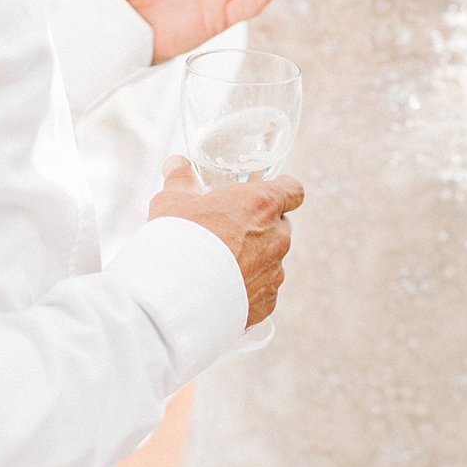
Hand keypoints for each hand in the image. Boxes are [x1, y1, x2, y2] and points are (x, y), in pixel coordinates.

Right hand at [150, 157, 304, 326]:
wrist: (177, 296)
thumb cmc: (179, 240)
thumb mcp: (172, 202)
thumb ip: (180, 180)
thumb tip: (177, 164)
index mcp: (262, 204)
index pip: (294, 191)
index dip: (284, 191)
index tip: (270, 193)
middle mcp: (277, 237)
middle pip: (280, 226)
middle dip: (260, 228)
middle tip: (229, 232)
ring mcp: (275, 271)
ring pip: (271, 260)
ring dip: (253, 260)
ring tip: (218, 267)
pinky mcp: (268, 301)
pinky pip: (262, 290)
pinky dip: (247, 288)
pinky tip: (221, 290)